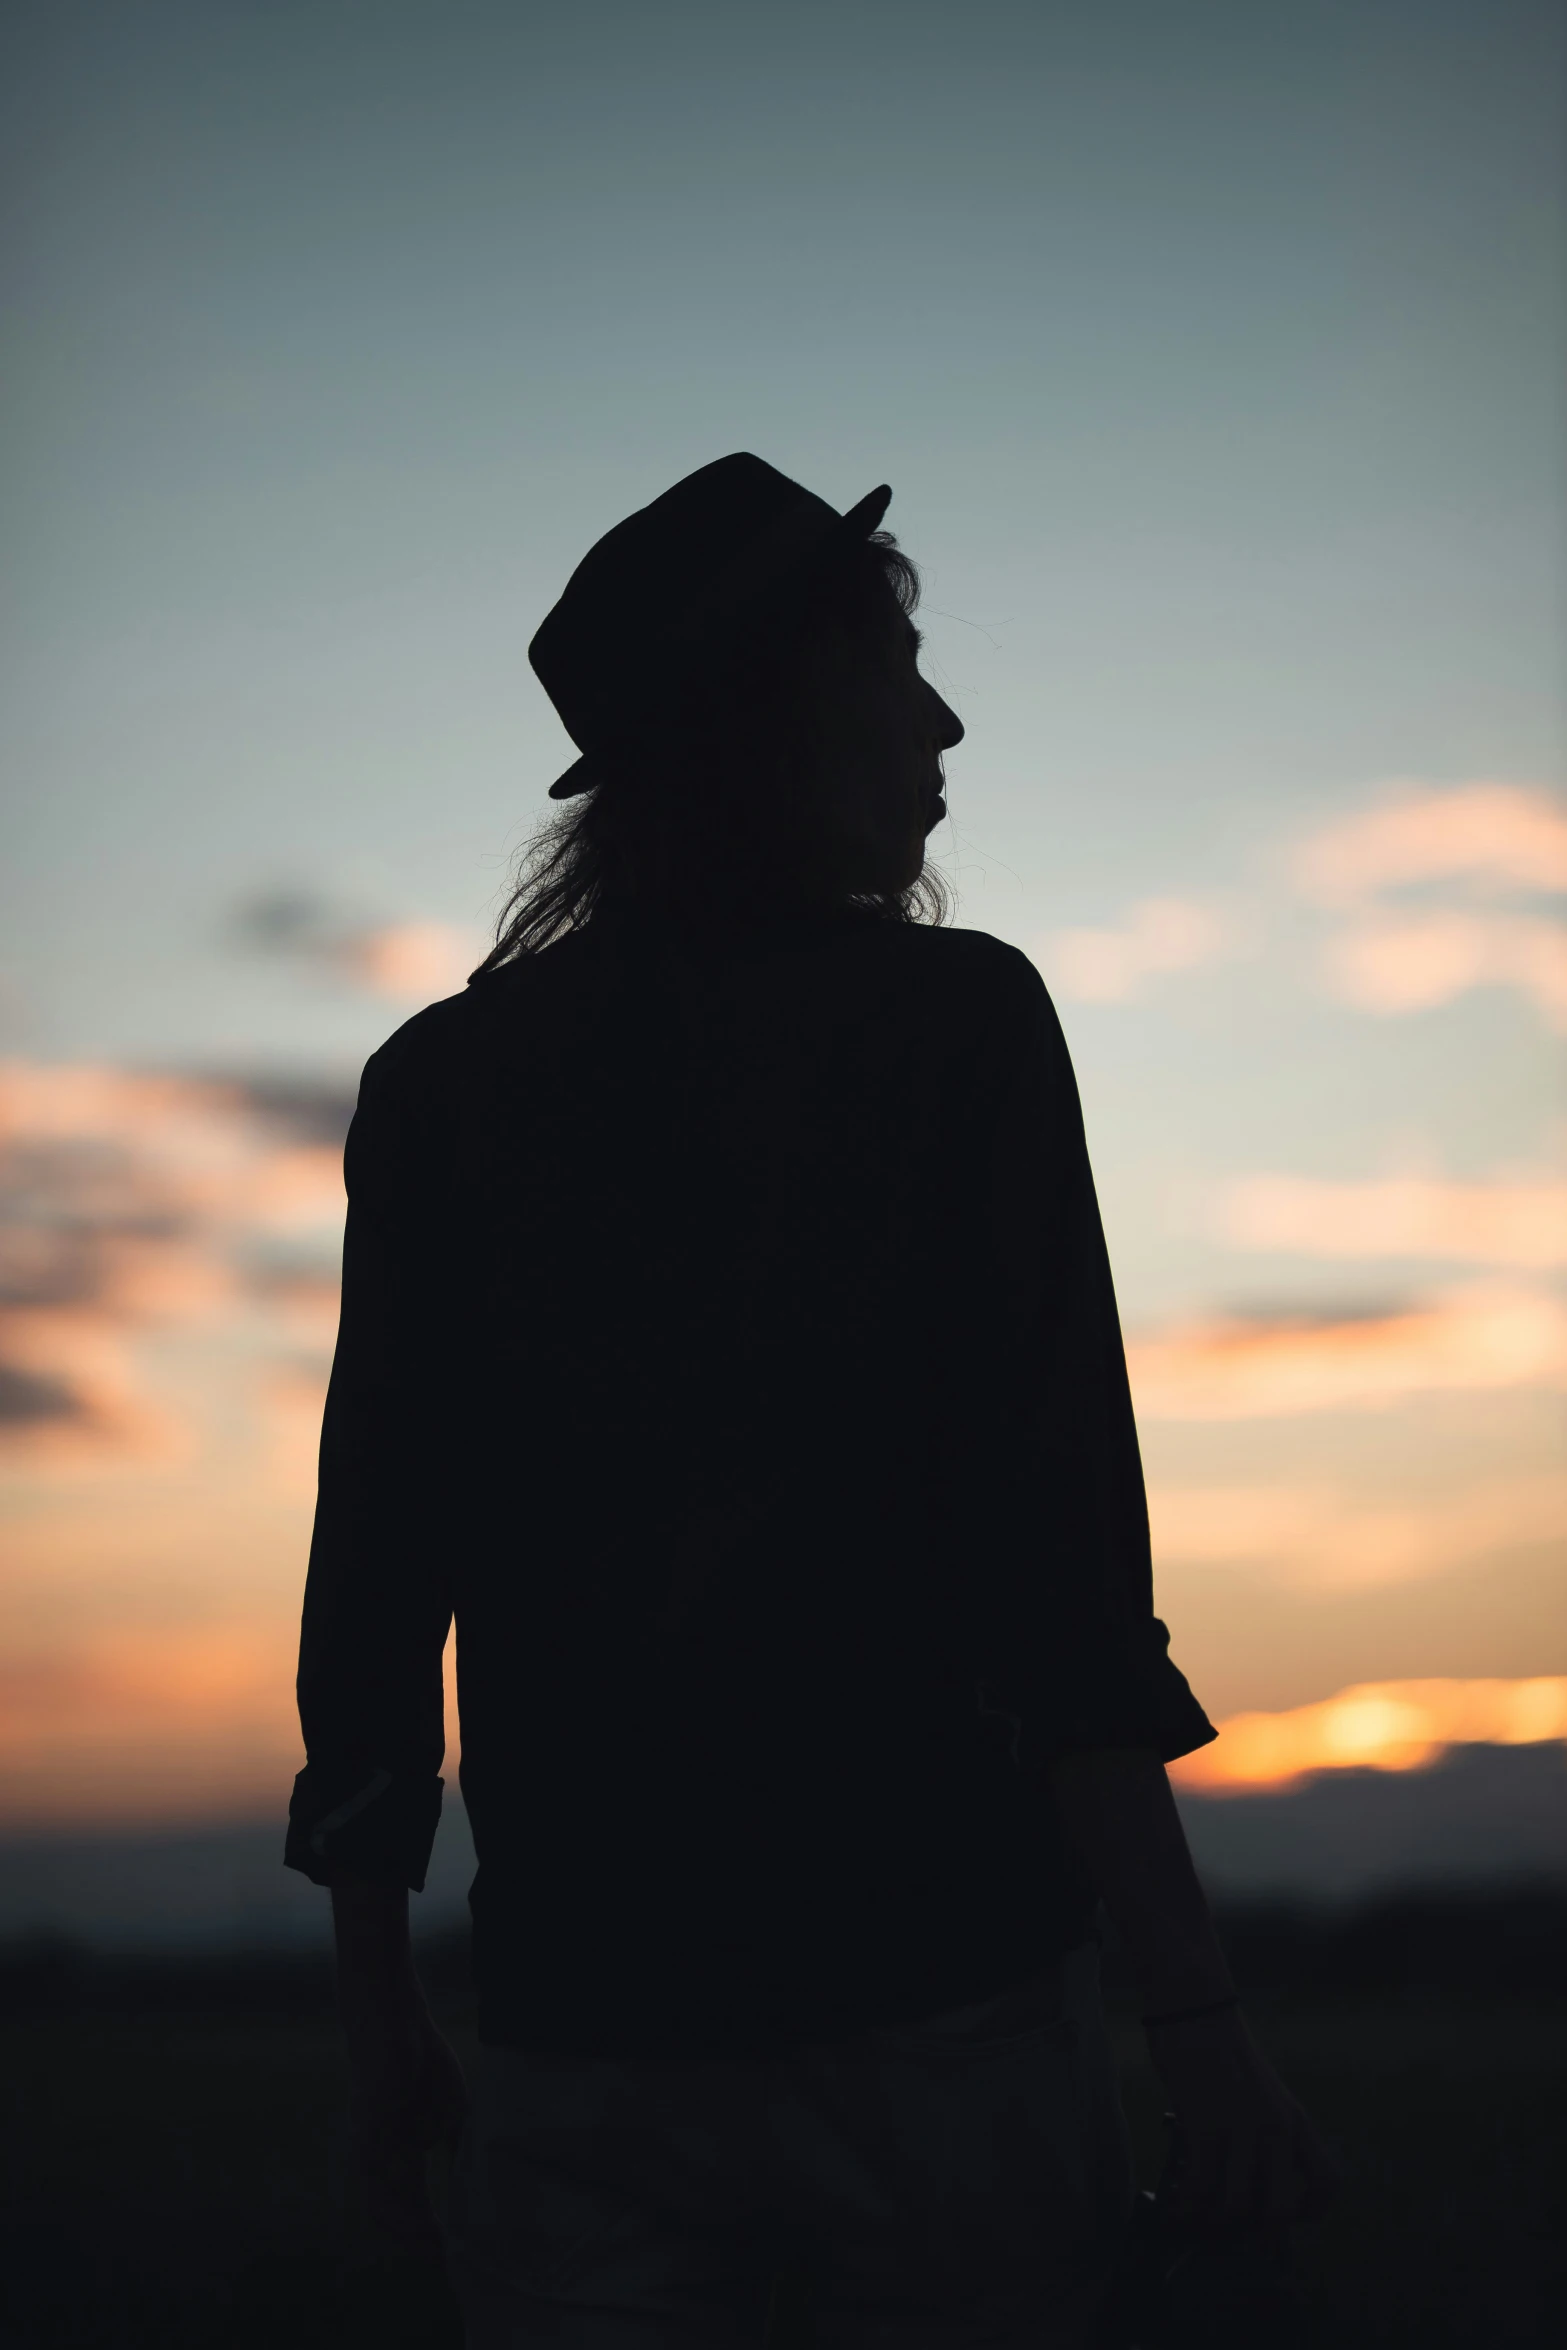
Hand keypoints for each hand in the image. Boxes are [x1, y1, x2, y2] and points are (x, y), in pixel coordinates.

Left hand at [343, 1999, 468, 2249]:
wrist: (397, 2021)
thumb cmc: (423, 2062)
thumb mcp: (452, 2112)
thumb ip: (457, 2147)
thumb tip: (477, 2183)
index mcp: (399, 2157)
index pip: (412, 2205)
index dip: (430, 2231)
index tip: (454, 2253)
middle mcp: (380, 2160)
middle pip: (394, 2213)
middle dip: (417, 2240)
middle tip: (445, 2260)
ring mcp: (371, 2146)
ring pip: (381, 2202)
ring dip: (407, 2228)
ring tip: (434, 2246)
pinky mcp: (367, 2129)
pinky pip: (376, 2175)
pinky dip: (396, 2199)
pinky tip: (418, 2211)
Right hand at [1145, 2005, 1342, 2237]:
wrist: (1195, 2006)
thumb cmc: (1221, 2047)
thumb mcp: (1260, 2093)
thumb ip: (1262, 2132)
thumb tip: (1246, 2177)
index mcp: (1295, 2120)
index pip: (1327, 2182)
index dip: (1311, 2212)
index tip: (1287, 2217)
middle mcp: (1276, 2129)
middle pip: (1283, 2209)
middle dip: (1259, 2234)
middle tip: (1238, 2234)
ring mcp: (1242, 2129)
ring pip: (1238, 2205)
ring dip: (1215, 2224)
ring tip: (1199, 2221)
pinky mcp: (1205, 2125)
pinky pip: (1200, 2186)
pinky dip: (1187, 2208)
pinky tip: (1177, 2210)